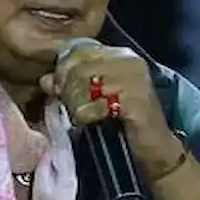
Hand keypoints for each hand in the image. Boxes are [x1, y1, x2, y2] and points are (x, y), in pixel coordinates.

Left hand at [39, 44, 177, 170]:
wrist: (155, 148)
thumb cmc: (123, 122)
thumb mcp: (95, 98)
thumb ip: (71, 84)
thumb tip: (45, 79)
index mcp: (121, 54)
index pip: (79, 50)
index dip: (63, 69)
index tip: (59, 89)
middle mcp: (129, 60)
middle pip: (80, 66)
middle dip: (67, 88)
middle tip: (70, 106)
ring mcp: (135, 79)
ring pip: (85, 84)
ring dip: (76, 104)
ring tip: (81, 115)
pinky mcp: (136, 100)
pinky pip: (96, 105)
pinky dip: (88, 115)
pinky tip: (92, 121)